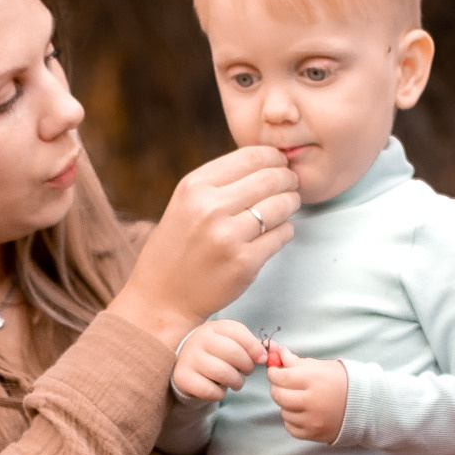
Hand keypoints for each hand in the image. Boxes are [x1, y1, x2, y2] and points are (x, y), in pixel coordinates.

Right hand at [109, 147, 298, 342]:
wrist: (162, 297)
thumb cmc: (179, 246)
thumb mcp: (186, 202)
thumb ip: (222, 181)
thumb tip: (269, 161)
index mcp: (195, 186)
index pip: (251, 157)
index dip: (274, 157)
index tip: (280, 164)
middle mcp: (210, 208)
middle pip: (271, 179)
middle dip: (288, 179)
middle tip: (292, 184)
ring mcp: (228, 237)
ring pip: (281, 206)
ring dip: (291, 203)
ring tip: (288, 205)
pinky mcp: (244, 263)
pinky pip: (282, 234)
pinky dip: (286, 230)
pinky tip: (277, 231)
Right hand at [170, 316, 265, 402]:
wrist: (186, 367)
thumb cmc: (216, 356)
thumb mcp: (231, 344)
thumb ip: (251, 346)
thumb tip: (273, 351)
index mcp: (214, 327)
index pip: (238, 332)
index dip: (254, 348)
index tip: (261, 359)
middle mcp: (199, 339)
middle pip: (233, 353)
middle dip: (247, 366)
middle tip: (247, 372)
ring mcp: (189, 358)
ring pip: (222, 372)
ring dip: (236, 382)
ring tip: (236, 383)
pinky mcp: (183, 377)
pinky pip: (210, 390)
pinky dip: (219, 394)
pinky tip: (219, 390)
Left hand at [266, 345, 348, 442]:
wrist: (366, 406)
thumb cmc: (343, 382)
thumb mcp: (323, 367)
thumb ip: (298, 362)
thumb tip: (279, 353)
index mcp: (315, 380)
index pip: (281, 377)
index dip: (274, 373)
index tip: (275, 371)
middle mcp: (313, 401)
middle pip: (279, 395)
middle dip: (277, 388)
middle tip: (283, 384)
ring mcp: (313, 420)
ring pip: (284, 411)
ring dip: (287, 404)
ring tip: (299, 399)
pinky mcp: (314, 434)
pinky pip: (290, 427)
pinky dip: (292, 420)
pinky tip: (302, 412)